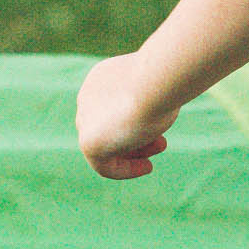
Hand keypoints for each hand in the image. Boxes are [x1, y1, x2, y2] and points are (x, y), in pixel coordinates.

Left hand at [77, 55, 175, 180]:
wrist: (155, 80)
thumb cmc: (163, 80)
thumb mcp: (160, 85)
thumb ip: (152, 97)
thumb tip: (158, 107)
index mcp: (102, 78)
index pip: (113, 106)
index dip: (137, 119)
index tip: (159, 125)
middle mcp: (89, 97)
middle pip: (108, 126)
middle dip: (137, 136)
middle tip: (162, 143)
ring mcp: (85, 120)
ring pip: (106, 144)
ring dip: (134, 152)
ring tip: (160, 149)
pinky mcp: (88, 143)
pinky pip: (103, 165)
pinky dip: (125, 169)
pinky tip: (147, 167)